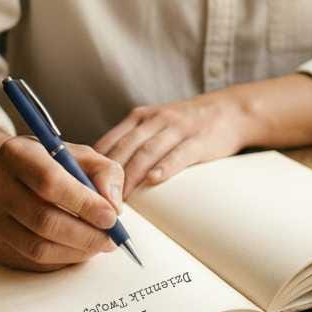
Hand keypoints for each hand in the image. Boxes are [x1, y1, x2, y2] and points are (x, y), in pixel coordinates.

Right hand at [0, 136, 124, 271]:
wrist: (10, 175)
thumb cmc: (51, 164)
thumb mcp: (80, 155)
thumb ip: (105, 172)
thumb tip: (112, 205)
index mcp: (16, 154)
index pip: (49, 182)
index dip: (84, 203)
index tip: (111, 217)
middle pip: (43, 220)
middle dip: (85, 234)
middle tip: (111, 239)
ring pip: (37, 247)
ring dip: (76, 251)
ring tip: (99, 244)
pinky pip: (32, 261)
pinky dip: (62, 259)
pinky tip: (77, 248)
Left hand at [94, 91, 249, 198]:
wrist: (229, 111)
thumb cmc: (186, 125)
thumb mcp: (154, 124)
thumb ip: (130, 142)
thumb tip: (99, 172)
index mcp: (139, 117)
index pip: (110, 141)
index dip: (94, 165)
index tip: (83, 187)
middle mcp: (155, 120)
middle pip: (125, 148)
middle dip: (108, 175)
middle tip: (96, 200)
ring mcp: (177, 128)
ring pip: (147, 152)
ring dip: (131, 176)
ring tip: (119, 199)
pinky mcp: (199, 140)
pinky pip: (179, 153)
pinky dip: (165, 167)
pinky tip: (154, 180)